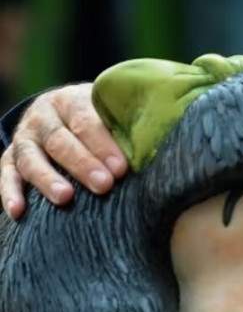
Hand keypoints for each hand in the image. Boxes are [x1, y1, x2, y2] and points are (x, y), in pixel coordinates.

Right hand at [0, 83, 125, 218]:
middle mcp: (43, 116)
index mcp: (72, 100)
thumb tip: (158, 145)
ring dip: (47, 179)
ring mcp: (24, 138)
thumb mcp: (112, 112)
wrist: (63, 112)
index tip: (122, 168)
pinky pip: (6, 175)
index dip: (103, 144)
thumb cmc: (101, 118)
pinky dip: (10, 193)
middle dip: (82, 163)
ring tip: (65, 198)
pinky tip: (19, 211)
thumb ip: (129, 123)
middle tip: (104, 185)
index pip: (85, 120)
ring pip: (30, 158)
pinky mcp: (9, 159)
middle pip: (60, 140)